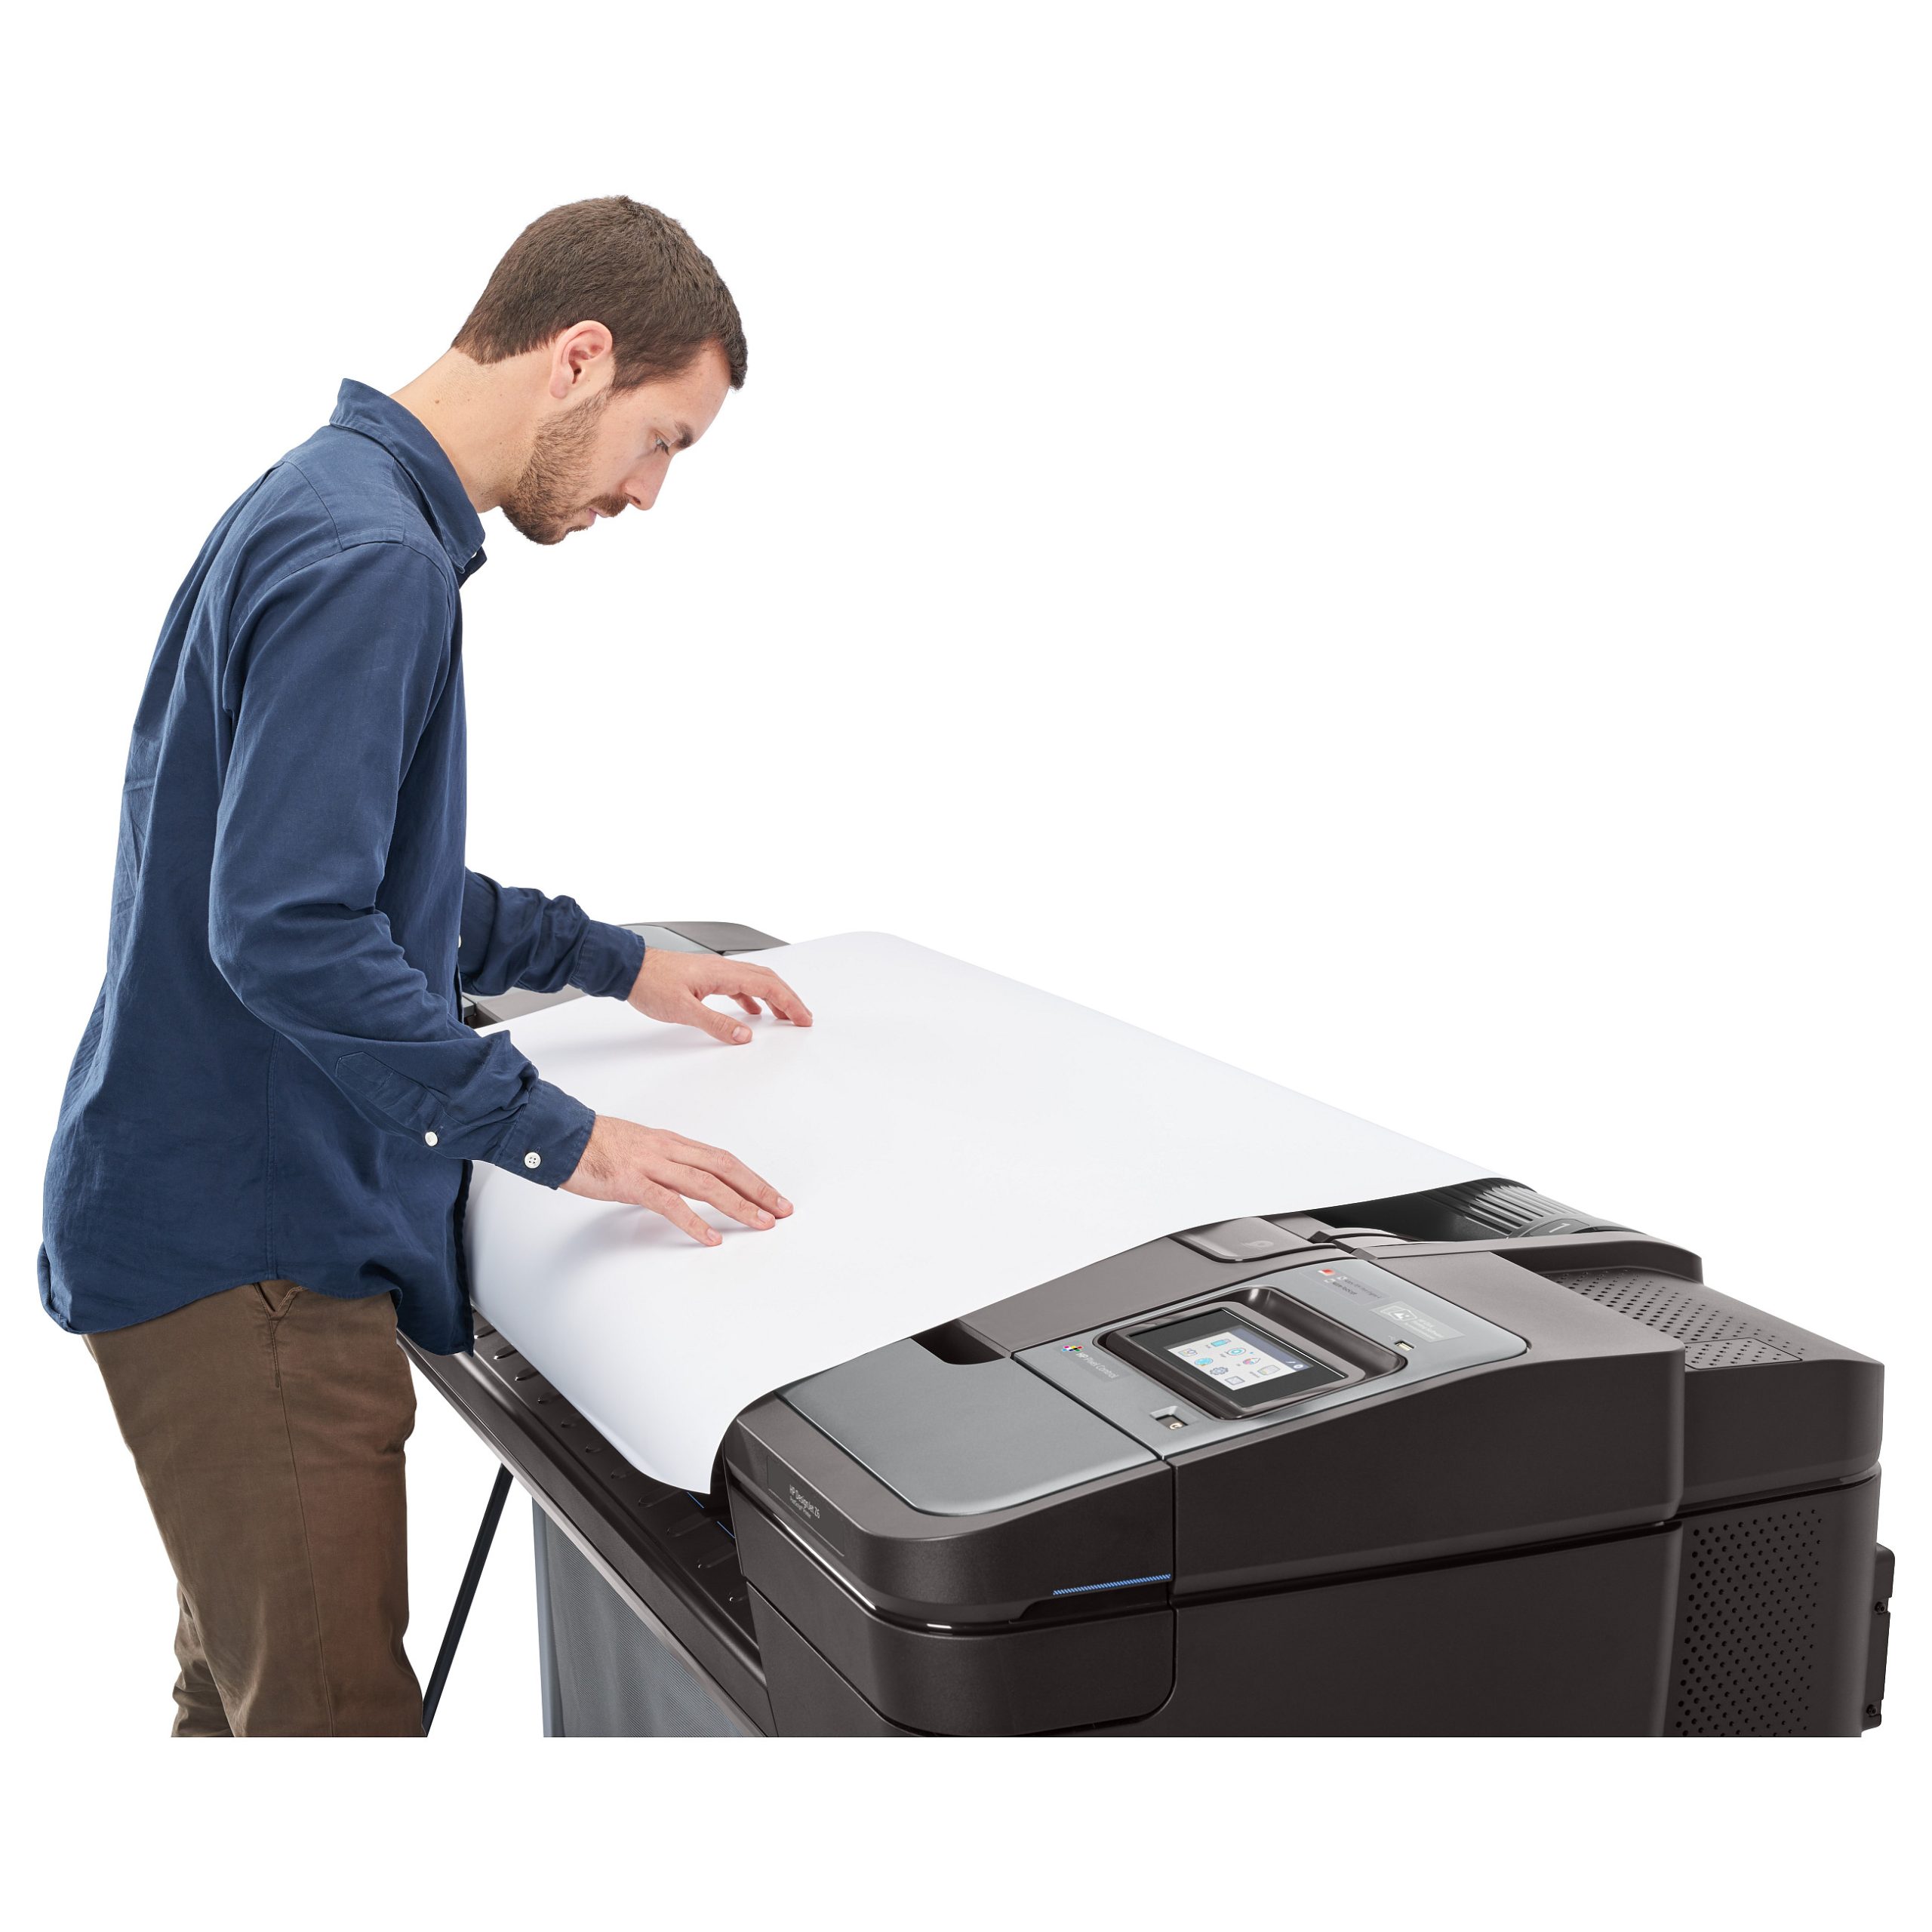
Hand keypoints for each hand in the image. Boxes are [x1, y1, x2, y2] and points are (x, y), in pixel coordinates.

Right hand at [561, 1116, 792, 1245]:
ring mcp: (651, 1165)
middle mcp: (668, 1150)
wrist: (557, 1135)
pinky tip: (711, 1237)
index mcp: (672, 1142)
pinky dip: (694, 1221)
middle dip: (758, 1190)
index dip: (752, 1178)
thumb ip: (664, 1164)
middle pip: (724, 1168)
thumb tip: (685, 1181)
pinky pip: (669, 1202)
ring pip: (706, 1184)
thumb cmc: (593, 1144)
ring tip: (761, 1223)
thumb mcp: (638, 1149)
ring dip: (738, 1205)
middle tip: (782, 1210)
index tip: (773, 1196)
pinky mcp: (631, 1182)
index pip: (723, 1159)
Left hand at [626, 948, 812, 1043]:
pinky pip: (739, 984)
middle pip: (768, 980)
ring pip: (755, 981)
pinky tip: (751, 1011)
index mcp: (723, 973)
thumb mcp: (683, 1010)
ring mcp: (715, 971)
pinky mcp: (706, 976)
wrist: (629, 969)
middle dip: (789, 999)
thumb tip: (745, 1035)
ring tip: (783, 1016)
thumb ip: (716, 1024)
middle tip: (803, 1018)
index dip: (789, 1003)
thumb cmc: (651, 984)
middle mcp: (723, 968)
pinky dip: (752, 997)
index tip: (803, 1018)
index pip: (768, 987)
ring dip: (773, 998)